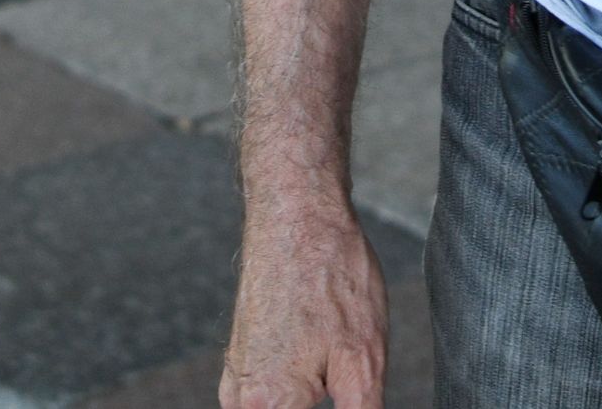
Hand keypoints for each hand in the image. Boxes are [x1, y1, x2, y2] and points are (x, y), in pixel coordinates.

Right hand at [222, 186, 387, 408]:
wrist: (295, 213)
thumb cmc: (331, 276)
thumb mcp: (364, 361)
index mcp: (269, 407)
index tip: (350, 398)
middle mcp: (242, 399)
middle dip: (323, 408)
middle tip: (347, 384)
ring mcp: (237, 379)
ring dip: (304, 405)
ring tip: (340, 379)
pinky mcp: (241, 361)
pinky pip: (264, 404)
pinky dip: (292, 404)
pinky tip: (320, 381)